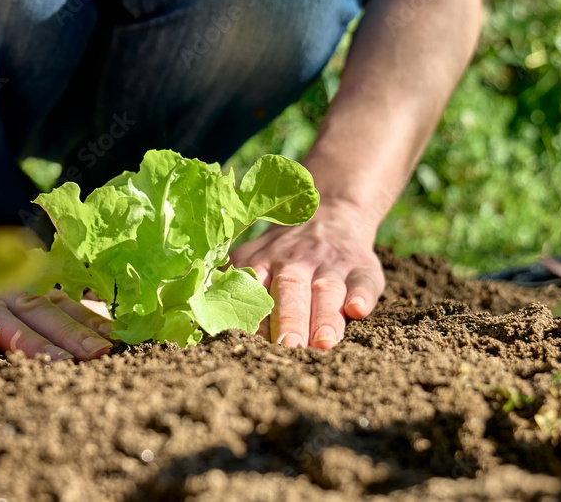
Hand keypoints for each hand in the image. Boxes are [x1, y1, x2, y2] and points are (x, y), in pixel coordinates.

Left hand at [229, 200, 385, 348]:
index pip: (255, 294)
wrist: (330, 213)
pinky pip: (364, 279)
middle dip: (289, 321)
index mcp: (263, 264)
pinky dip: (363, 294)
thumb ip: (231, 284)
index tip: (250, 345)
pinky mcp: (361, 266)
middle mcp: (295, 263)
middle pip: (290, 291)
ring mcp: (330, 264)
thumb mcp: (253, 257)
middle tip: (289, 347)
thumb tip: (196, 319)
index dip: (254, 320)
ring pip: (327, 289)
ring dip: (325, 316)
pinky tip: (359, 309)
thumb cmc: (284, 255)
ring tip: (324, 342)